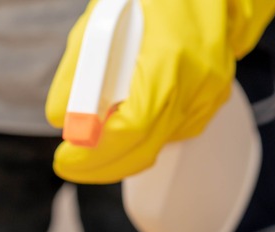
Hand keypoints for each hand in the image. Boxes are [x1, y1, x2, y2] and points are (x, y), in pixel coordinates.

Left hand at [46, 0, 274, 183]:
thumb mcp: (97, 23)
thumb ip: (76, 73)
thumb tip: (60, 118)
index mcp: (168, 58)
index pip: (132, 126)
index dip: (96, 152)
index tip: (66, 159)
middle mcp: (197, 82)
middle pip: (145, 147)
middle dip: (101, 164)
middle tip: (69, 163)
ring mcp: (210, 93)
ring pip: (158, 144)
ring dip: (122, 149)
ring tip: (93, 133)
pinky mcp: (213, 98)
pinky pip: (172, 131)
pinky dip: (144, 134)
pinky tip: (126, 114)